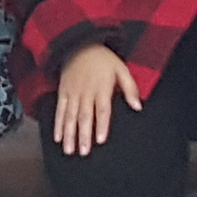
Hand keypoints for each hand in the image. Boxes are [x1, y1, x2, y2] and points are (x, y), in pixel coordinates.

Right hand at [49, 42, 134, 157]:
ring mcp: (72, 93)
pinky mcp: (63, 92)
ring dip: (69, 134)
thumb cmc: (103, 59)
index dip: (101, 125)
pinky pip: (60, 110)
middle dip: (83, 135)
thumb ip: (130, 88)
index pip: (102, 110)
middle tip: (83, 152)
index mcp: (101, 88)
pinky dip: (58, 124)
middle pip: (84, 116)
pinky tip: (58, 137)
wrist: (80, 44)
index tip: (100, 140)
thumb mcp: (121, 69)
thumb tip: (138, 106)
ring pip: (70, 116)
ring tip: (69, 150)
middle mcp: (86, 92)